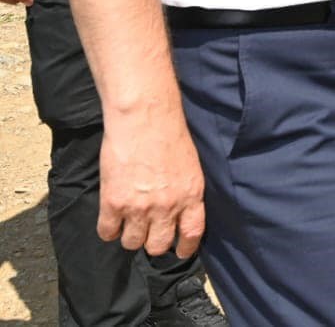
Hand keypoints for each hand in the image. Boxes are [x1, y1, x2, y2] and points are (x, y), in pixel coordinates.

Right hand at [98, 111, 205, 256]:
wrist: (145, 118)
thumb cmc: (170, 134)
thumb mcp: (190, 166)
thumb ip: (186, 191)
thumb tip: (180, 211)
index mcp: (191, 195)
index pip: (192, 234)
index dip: (185, 248)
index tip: (179, 252)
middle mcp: (167, 207)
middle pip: (158, 245)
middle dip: (152, 242)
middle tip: (147, 231)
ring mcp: (139, 207)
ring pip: (132, 243)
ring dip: (129, 235)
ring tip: (128, 222)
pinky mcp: (114, 202)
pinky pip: (107, 232)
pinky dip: (108, 229)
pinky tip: (111, 219)